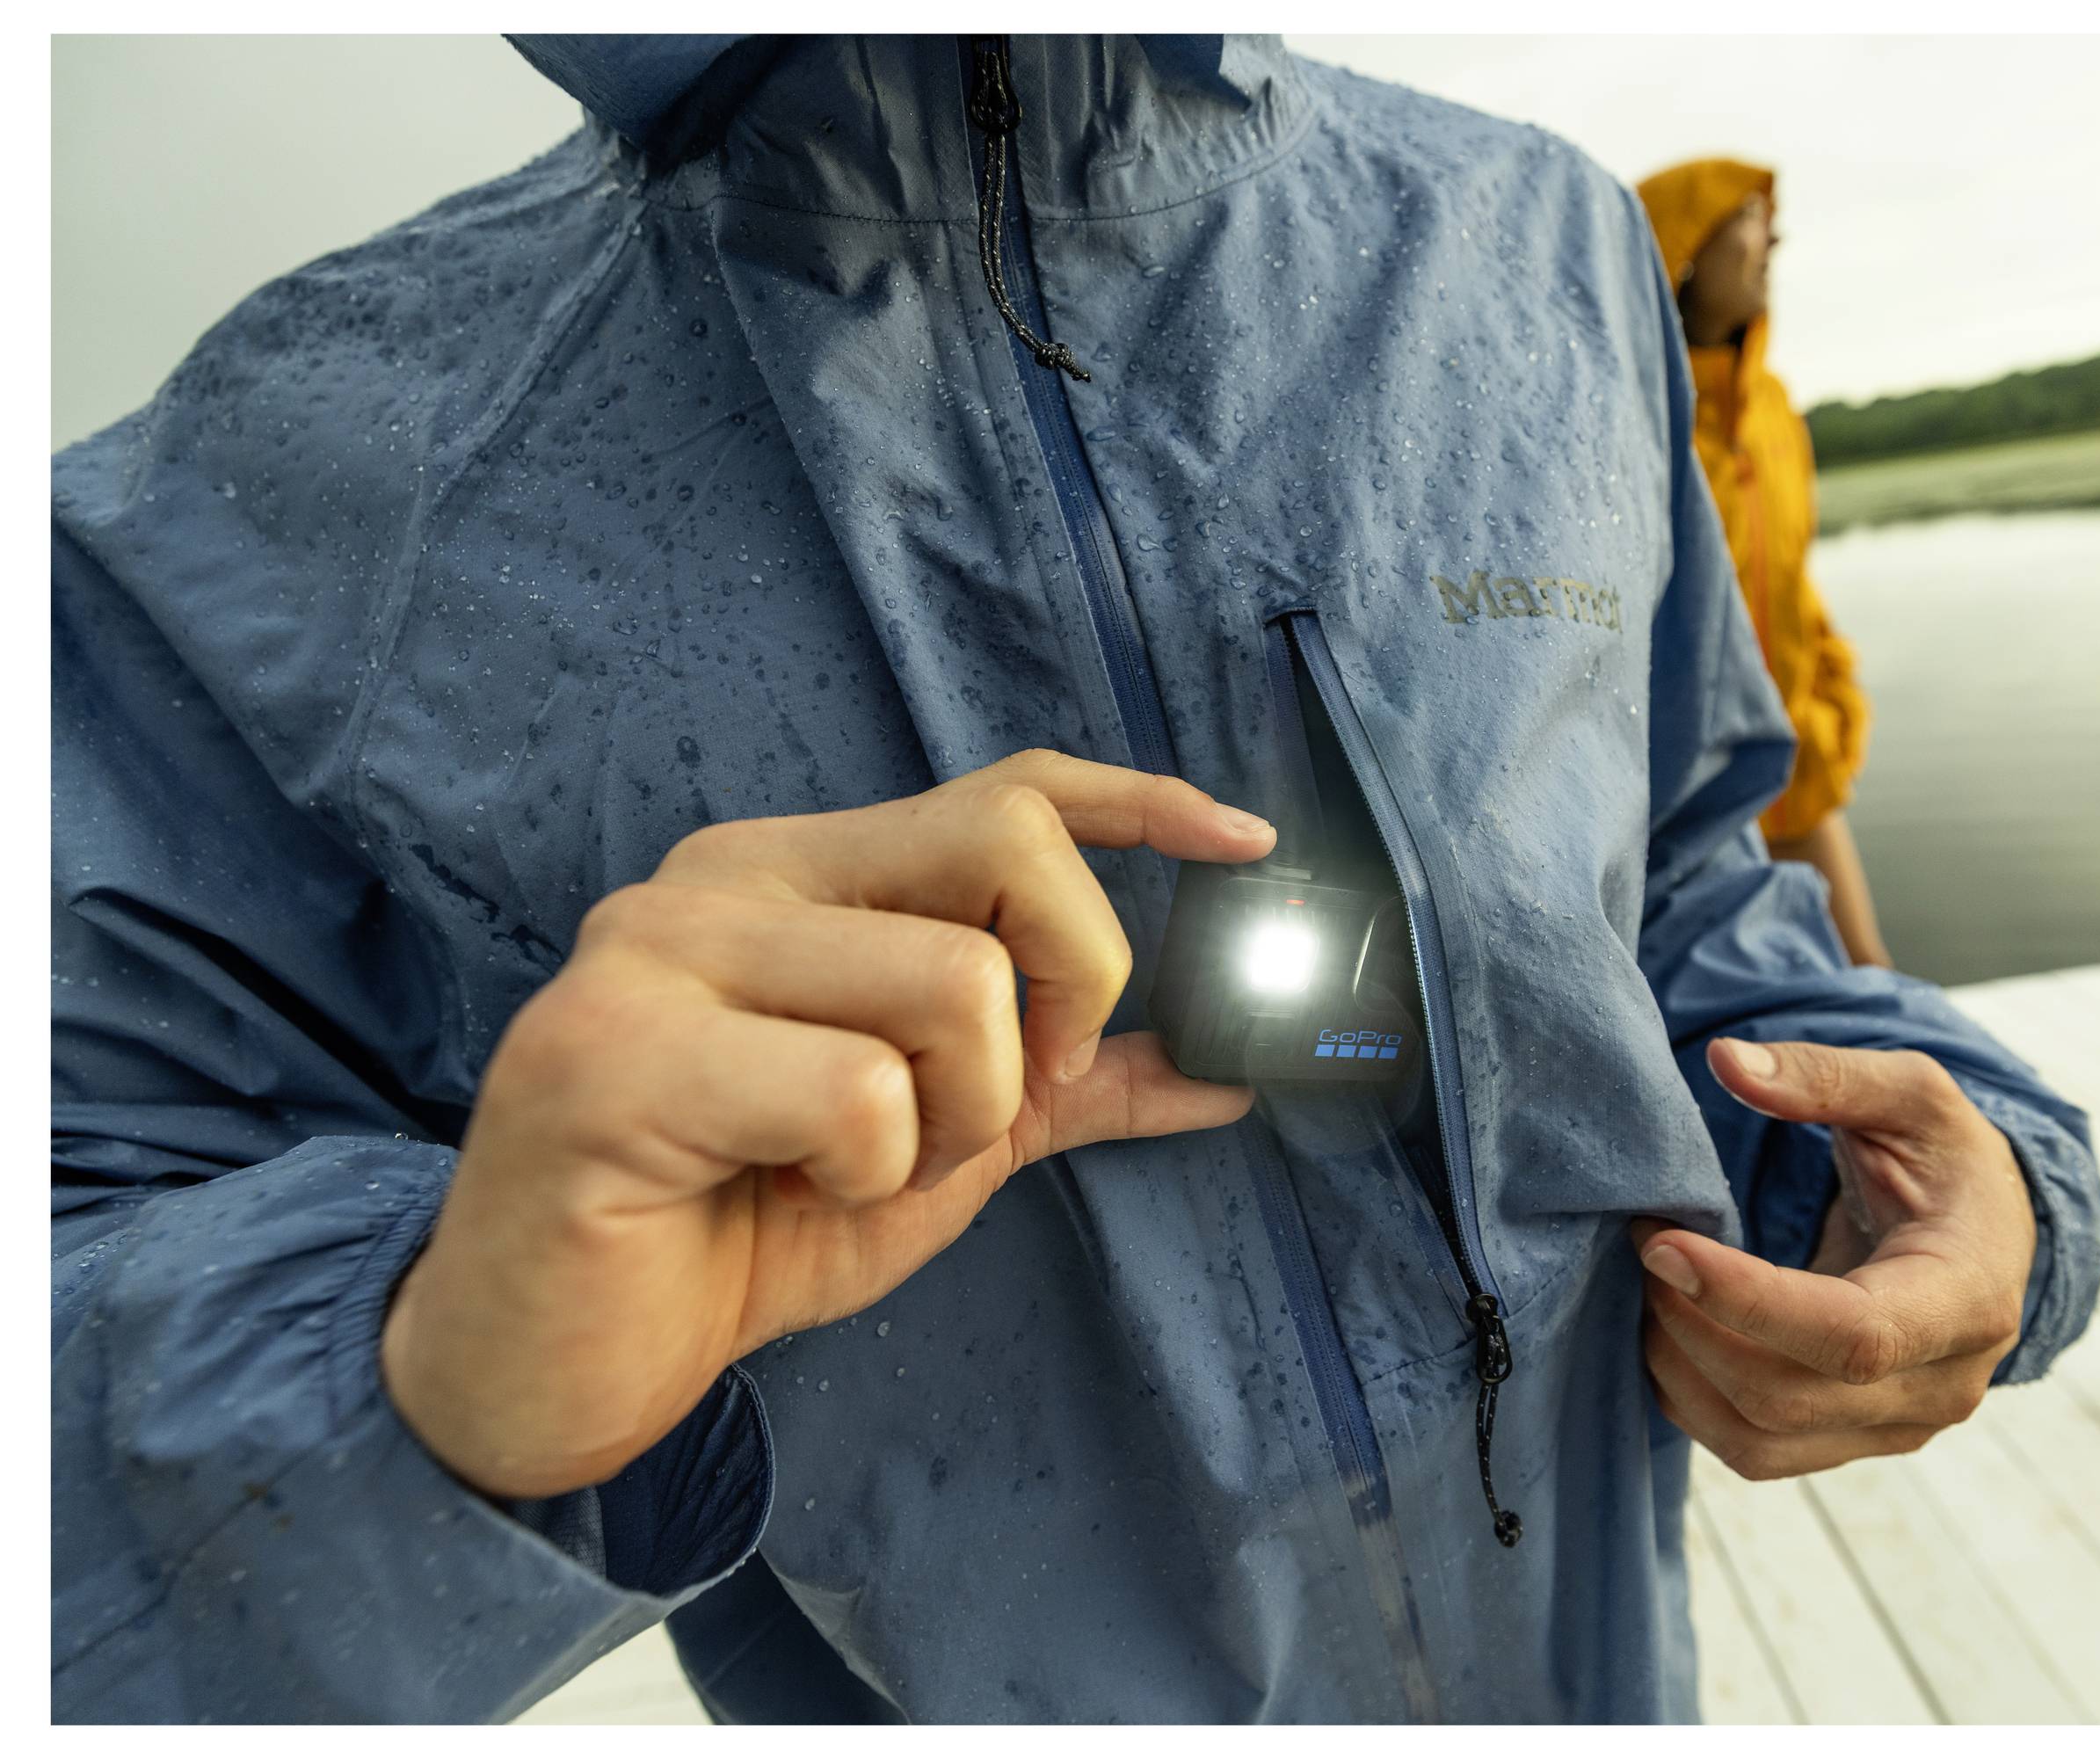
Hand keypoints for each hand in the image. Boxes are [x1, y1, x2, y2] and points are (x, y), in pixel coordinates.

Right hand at [383, 751, 1274, 1499]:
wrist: (556, 1364)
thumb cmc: (736, 1235)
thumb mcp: (937, 1148)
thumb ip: (1060, 1089)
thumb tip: (1217, 1069)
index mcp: (800, 875)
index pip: (1002, 787)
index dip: (1138, 800)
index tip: (1245, 841)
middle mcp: (725, 878)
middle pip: (1006, 846)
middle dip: (1069, 989)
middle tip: (1010, 1100)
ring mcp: (657, 951)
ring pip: (951, 981)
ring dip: (955, 1120)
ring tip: (855, 1171)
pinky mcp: (613, 1051)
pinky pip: (857, 1092)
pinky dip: (868, 1176)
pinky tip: (783, 1197)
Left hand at [1633, 1038, 2035, 1480]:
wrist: (1988, 1238)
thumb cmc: (1949, 1160)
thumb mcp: (1911, 1095)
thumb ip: (1826, 1075)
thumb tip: (1727, 1061)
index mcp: (1969, 1299)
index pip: (1850, 1334)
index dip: (1745, 1300)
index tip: (1662, 1242)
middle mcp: (1941, 1386)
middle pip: (1785, 1396)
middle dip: (1691, 1323)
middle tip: (1647, 1244)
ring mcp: (1898, 1429)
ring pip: (1759, 1441)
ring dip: (1680, 1368)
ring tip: (1652, 1284)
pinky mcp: (1854, 1444)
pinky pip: (1754, 1451)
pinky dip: (1691, 1398)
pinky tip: (1671, 1328)